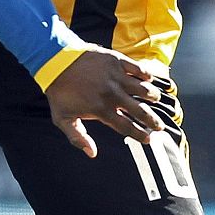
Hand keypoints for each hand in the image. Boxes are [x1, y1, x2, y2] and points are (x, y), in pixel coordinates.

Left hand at [45, 49, 164, 157]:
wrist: (55, 63)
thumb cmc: (59, 92)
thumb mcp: (63, 119)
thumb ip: (77, 137)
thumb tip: (92, 153)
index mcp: (101, 110)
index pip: (127, 127)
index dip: (140, 135)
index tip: (148, 139)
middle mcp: (112, 94)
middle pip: (141, 111)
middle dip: (153, 121)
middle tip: (159, 126)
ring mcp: (116, 77)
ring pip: (144, 89)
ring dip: (152, 96)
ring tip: (153, 99)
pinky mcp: (117, 61)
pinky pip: (139, 69)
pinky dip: (146, 75)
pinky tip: (147, 80)